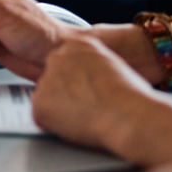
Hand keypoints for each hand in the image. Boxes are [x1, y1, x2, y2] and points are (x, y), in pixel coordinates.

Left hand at [35, 35, 171, 164]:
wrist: (129, 114)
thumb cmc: (131, 96)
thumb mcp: (113, 65)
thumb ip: (92, 67)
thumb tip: (88, 80)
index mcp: (77, 45)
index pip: (65, 63)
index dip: (77, 83)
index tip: (88, 92)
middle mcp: (57, 57)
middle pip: (52, 79)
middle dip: (64, 95)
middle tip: (86, 107)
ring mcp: (45, 79)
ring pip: (47, 99)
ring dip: (60, 111)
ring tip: (87, 117)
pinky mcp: (40, 103)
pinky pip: (42, 118)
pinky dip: (55, 126)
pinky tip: (78, 126)